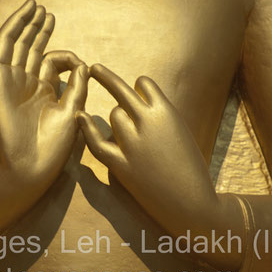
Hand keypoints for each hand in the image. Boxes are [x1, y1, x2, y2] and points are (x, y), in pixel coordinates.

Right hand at [0, 0, 88, 188]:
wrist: (31, 166)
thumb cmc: (53, 146)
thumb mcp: (72, 111)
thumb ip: (77, 87)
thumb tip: (84, 64)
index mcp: (42, 92)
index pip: (50, 63)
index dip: (65, 56)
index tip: (79, 64)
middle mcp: (24, 84)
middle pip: (31, 49)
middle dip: (39, 30)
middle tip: (47, 13)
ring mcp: (9, 81)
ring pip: (16, 44)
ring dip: (25, 25)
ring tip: (37, 7)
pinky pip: (2, 49)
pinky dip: (11, 30)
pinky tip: (23, 15)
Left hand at [76, 64, 222, 237]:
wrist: (192, 203)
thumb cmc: (190, 166)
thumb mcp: (180, 131)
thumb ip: (159, 114)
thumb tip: (136, 99)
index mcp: (166, 112)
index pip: (144, 83)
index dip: (139, 86)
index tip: (135, 87)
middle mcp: (147, 122)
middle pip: (121, 94)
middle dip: (110, 82)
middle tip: (95, 69)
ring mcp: (131, 144)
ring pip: (114, 116)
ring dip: (118, 120)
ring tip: (135, 138)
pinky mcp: (120, 164)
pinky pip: (97, 141)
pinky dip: (87, 128)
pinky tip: (79, 116)